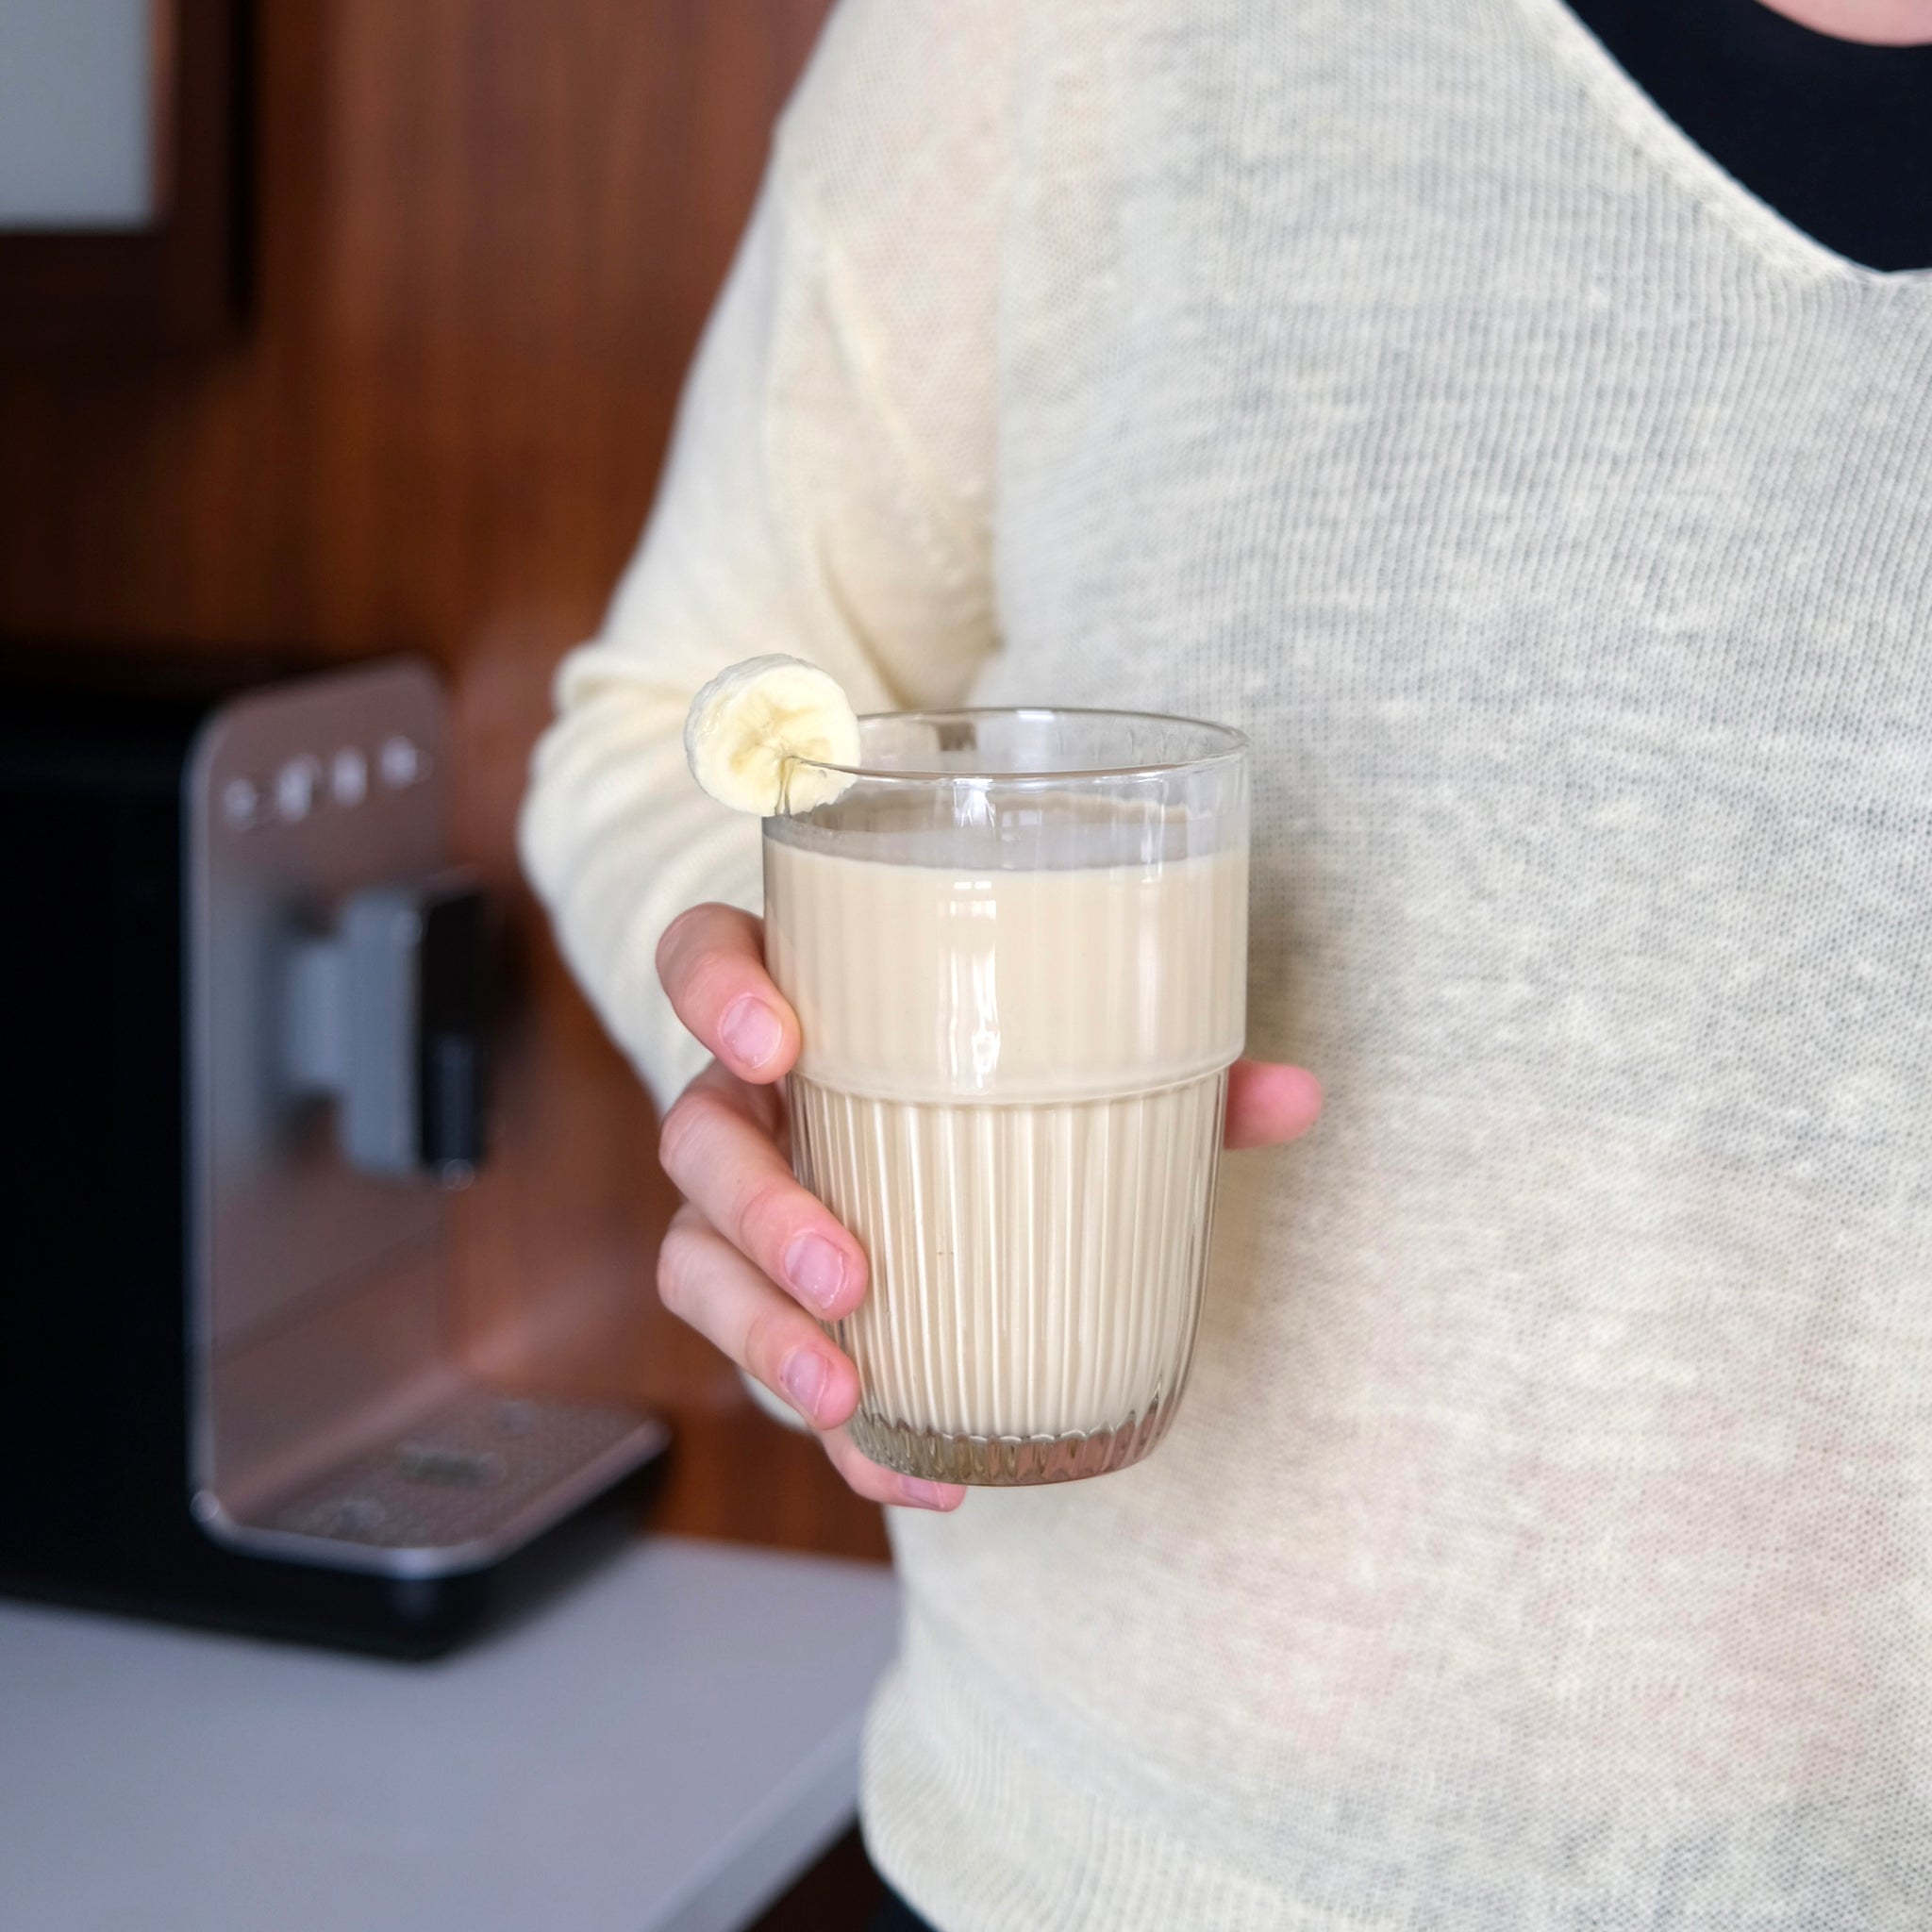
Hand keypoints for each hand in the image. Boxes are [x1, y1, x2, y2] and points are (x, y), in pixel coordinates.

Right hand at [653, 903, 1322, 1511]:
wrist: (952, 1159)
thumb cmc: (996, 1080)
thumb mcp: (1073, 1067)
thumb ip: (1173, 1073)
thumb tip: (1297, 1095)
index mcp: (809, 1006)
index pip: (705, 956)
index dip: (714, 991)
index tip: (779, 1040)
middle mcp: (751, 1100)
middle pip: (695, 1133)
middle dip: (757, 1207)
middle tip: (845, 1269)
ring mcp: (743, 1204)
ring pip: (696, 1260)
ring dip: (764, 1335)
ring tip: (852, 1392)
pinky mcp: (765, 1302)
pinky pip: (764, 1362)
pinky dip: (839, 1430)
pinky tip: (911, 1475)